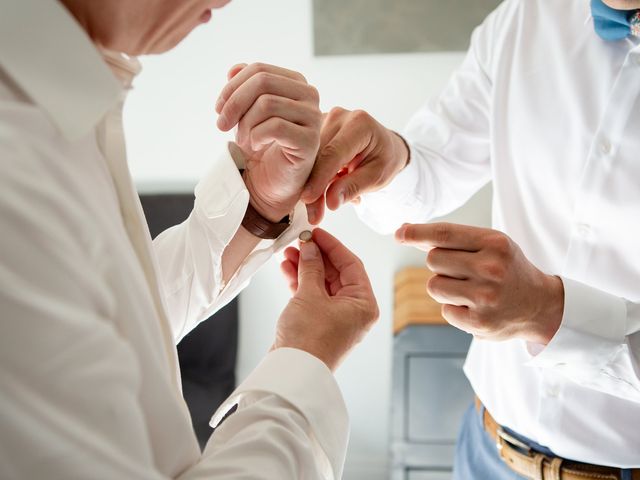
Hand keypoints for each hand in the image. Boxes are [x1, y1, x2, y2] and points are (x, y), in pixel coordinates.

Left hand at [216, 63, 321, 221]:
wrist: (271, 183)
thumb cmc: (261, 146)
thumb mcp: (246, 112)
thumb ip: (243, 88)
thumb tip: (233, 69)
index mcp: (296, 83)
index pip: (259, 69)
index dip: (232, 87)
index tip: (219, 110)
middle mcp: (309, 96)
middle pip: (262, 81)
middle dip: (234, 103)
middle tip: (222, 125)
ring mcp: (313, 118)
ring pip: (266, 103)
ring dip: (245, 124)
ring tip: (243, 140)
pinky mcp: (309, 141)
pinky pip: (274, 127)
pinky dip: (256, 136)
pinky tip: (255, 146)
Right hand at [275, 229, 378, 370]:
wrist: (292, 372)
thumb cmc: (308, 339)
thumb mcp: (310, 295)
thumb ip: (311, 267)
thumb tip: (310, 248)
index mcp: (363, 304)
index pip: (351, 264)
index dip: (332, 246)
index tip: (316, 233)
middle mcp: (354, 311)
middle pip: (337, 273)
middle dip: (316, 256)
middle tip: (299, 241)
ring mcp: (337, 318)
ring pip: (323, 283)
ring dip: (306, 267)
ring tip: (289, 253)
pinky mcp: (320, 323)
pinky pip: (314, 295)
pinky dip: (301, 282)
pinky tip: (287, 269)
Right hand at [300, 107, 409, 223]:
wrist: (385, 146)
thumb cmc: (384, 160)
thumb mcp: (377, 177)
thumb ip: (354, 187)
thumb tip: (331, 201)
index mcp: (359, 124)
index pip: (333, 153)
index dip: (319, 178)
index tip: (309, 199)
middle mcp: (339, 116)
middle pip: (316, 154)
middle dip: (312, 185)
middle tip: (313, 214)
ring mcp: (325, 120)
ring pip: (308, 156)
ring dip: (309, 183)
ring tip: (316, 207)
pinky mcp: (316, 128)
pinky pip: (307, 155)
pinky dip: (309, 176)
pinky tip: (314, 191)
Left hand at [395, 222, 563, 343]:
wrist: (540, 305)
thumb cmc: (507, 269)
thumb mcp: (489, 245)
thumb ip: (451, 239)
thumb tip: (405, 231)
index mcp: (495, 243)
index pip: (445, 234)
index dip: (417, 232)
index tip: (399, 233)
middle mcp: (491, 268)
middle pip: (433, 260)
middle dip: (440, 264)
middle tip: (464, 270)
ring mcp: (485, 297)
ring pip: (434, 286)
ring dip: (444, 287)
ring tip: (469, 289)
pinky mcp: (478, 322)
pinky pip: (444, 310)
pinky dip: (454, 309)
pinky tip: (475, 307)